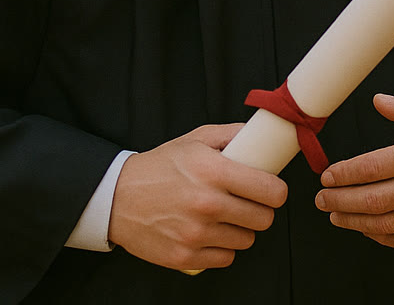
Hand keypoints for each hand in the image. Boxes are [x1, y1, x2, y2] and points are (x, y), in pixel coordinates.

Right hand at [108, 123, 287, 271]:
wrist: (116, 197)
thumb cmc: (158, 168)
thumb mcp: (194, 140)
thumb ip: (232, 135)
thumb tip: (262, 136)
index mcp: (214, 172)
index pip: (271, 191)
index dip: (276, 191)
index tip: (271, 190)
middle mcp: (207, 204)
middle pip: (264, 219)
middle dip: (260, 210)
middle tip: (247, 203)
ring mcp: (196, 234)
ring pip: (247, 240)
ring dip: (240, 229)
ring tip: (224, 217)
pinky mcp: (185, 256)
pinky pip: (226, 258)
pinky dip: (222, 248)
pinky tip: (210, 233)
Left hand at [313, 92, 393, 248]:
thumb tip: (380, 102)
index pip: (374, 166)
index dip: (345, 173)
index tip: (328, 175)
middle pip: (373, 199)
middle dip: (340, 201)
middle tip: (322, 199)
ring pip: (387, 223)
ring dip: (356, 222)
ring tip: (337, 217)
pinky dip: (385, 238)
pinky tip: (372, 231)